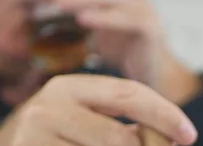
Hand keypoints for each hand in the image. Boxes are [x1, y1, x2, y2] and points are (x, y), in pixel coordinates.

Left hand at [55, 0, 202, 104]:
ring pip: (110, 0)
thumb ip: (81, 22)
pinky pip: (126, 19)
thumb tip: (44, 15)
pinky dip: (104, 18)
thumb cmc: (126, 58)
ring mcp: (143, 13)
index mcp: (119, 2)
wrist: (158, 81)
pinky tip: (83, 19)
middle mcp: (132, 1)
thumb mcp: (99, 35)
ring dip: (82, 1)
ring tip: (57, 4)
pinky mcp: (150, 29)